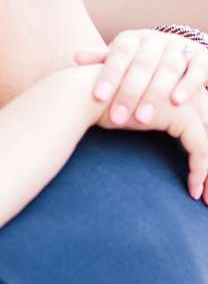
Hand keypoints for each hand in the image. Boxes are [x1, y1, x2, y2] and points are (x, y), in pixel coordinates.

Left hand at [76, 30, 207, 126]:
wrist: (176, 57)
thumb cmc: (138, 68)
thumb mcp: (119, 64)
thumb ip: (100, 61)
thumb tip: (76, 55)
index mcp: (134, 40)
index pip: (120, 51)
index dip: (109, 72)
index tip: (98, 97)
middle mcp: (157, 40)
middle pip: (144, 62)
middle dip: (130, 91)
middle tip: (117, 119)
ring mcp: (181, 47)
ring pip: (170, 66)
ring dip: (156, 92)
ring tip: (143, 119)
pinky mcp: (203, 57)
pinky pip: (199, 67)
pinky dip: (189, 84)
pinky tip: (177, 103)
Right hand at [92, 81, 207, 203]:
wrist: (88, 93)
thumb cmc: (105, 103)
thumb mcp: (136, 112)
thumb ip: (152, 118)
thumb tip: (152, 139)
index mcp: (183, 85)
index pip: (206, 121)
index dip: (207, 154)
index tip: (201, 182)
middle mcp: (190, 88)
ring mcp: (188, 99)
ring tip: (203, 198)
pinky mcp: (181, 113)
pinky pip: (200, 147)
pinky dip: (200, 171)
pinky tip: (192, 191)